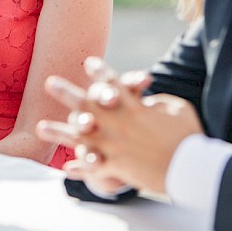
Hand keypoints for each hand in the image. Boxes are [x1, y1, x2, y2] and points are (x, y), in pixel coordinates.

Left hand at [36, 58, 202, 194]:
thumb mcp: (177, 109)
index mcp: (134, 107)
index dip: (100, 72)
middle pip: (87, 105)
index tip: (88, 62)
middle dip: (67, 93)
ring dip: (58, 132)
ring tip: (40, 127)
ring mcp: (115, 146)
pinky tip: (66, 168)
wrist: (191, 168)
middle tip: (49, 82)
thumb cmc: (189, 136)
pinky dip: (80, 168)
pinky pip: (93, 168)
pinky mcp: (117, 167)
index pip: (113, 83)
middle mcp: (118, 124)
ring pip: (80, 137)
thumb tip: (146, 101)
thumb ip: (158, 102)